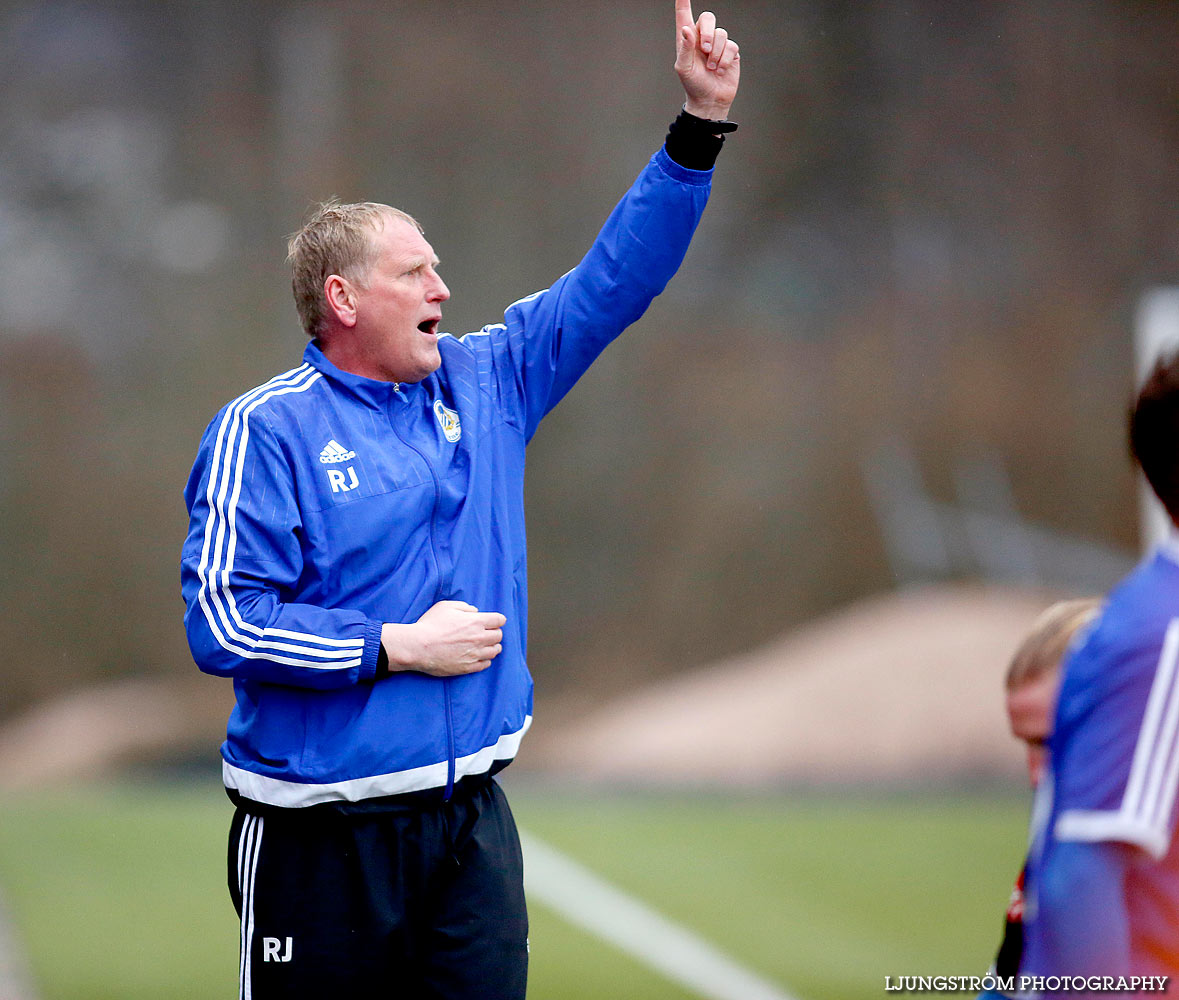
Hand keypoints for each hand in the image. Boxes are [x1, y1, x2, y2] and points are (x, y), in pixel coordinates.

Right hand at [381, 600, 505, 676]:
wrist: (418, 647)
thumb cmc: (430, 624)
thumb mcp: (446, 606)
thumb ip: (465, 607)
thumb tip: (475, 612)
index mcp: (475, 622)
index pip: (499, 620)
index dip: (498, 620)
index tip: (494, 621)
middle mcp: (479, 638)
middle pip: (499, 636)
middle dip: (495, 633)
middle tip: (487, 633)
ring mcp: (474, 654)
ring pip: (495, 651)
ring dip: (492, 647)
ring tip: (485, 645)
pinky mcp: (468, 667)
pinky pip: (485, 664)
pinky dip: (485, 660)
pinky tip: (478, 656)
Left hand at [674, 0, 739, 121]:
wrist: (710, 100)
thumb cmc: (693, 85)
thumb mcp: (683, 68)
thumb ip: (684, 48)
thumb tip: (687, 29)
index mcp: (687, 39)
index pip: (684, 15)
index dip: (683, 2)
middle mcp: (703, 38)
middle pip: (708, 18)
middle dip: (708, 32)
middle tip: (705, 50)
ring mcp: (718, 44)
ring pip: (721, 34)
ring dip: (716, 53)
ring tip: (712, 68)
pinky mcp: (730, 52)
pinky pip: (731, 46)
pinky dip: (724, 60)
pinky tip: (720, 70)